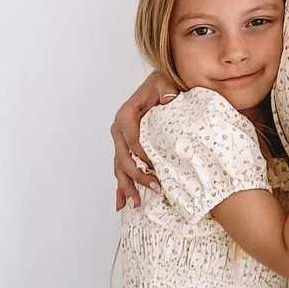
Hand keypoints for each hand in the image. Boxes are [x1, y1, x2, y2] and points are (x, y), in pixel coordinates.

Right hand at [112, 71, 176, 208]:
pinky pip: (121, 169)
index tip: (158, 168)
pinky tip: (122, 203)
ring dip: (126, 187)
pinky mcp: (126, 148)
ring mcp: (121, 141)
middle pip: (124, 158)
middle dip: (136, 176)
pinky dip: (122, 187)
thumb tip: (169, 99)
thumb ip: (167, 91)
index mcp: (126, 117)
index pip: (133, 141)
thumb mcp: (165, 83)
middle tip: (154, 187)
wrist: (160, 85)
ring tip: (136, 204)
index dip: (144, 156)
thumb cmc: (162, 84)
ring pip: (120, 168)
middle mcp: (119, 131)